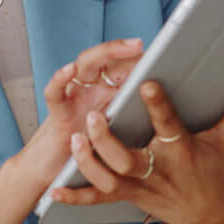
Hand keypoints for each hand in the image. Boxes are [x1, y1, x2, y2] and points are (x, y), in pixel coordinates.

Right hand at [14, 38, 146, 179]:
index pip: (123, 63)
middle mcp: (90, 89)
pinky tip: (69, 70)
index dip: (138, 56)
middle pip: (105, 58)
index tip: (159, 51)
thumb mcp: (123, 132)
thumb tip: (170, 101)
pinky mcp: (58, 114)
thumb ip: (139, 114)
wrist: (64, 177)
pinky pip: (54, 93)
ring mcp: (73, 98)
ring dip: (101, 55)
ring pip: (83, 64)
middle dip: (122, 49)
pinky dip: (59, 79)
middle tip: (140, 45)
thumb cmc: (96, 153)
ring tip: (117, 50)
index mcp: (107, 91)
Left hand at [49, 73, 223, 223]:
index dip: (158, 105)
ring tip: (72, 141)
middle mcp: (157, 170)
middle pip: (127, 160)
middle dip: (107, 141)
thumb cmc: (214, 171)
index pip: (169, 125)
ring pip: (109, 180)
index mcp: (181, 151)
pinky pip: (98, 199)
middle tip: (93, 117)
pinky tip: (55, 188)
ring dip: (88, 164)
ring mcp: (139, 187)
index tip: (145, 83)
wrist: (205, 216)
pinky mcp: (127, 197)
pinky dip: (76, 196)